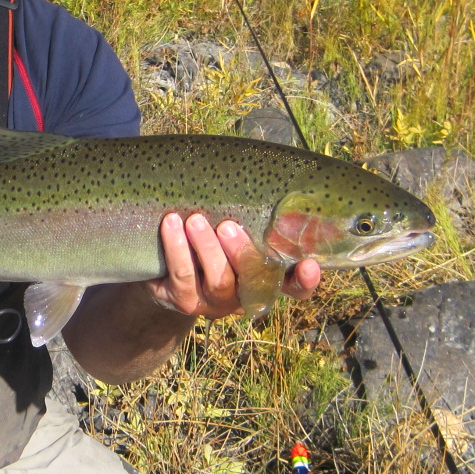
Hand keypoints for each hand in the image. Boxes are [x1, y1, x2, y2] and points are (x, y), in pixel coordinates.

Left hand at [146, 212, 321, 319]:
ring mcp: (216, 302)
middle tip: (228, 226)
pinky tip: (170, 224)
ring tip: (195, 221)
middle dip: (243, 253)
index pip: (295, 287)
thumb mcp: (233, 226)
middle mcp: (245, 294)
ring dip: (207, 248)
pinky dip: (177, 248)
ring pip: (219, 281)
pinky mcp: (185, 300)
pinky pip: (183, 276)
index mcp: (266, 276)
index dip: (305, 280)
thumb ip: (250, 214)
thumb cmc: (210, 234)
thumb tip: (263, 171)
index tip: (309, 264)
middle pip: (254, 281)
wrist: (165, 267)